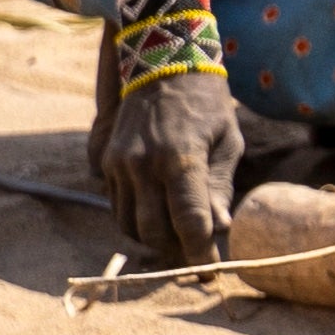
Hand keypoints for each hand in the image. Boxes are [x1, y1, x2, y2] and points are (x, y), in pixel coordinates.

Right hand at [94, 61, 244, 266]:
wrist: (163, 62)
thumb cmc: (208, 103)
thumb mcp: (228, 142)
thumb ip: (219, 188)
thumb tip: (219, 230)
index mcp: (180, 159)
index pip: (190, 222)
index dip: (201, 253)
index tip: (211, 272)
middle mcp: (143, 166)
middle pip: (155, 232)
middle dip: (177, 251)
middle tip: (197, 255)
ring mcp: (119, 166)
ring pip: (131, 226)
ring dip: (155, 239)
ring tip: (180, 238)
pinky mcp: (106, 164)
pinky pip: (118, 208)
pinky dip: (137, 221)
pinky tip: (158, 216)